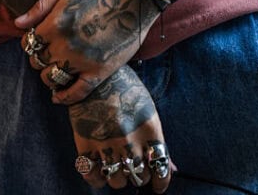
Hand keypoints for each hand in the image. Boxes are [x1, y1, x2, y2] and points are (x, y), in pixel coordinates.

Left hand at [15, 0, 158, 103]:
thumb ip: (39, 7)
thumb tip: (18, 24)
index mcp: (55, 24)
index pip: (28, 44)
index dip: (31, 43)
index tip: (39, 42)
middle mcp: (65, 45)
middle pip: (38, 63)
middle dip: (40, 58)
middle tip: (50, 53)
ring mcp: (82, 60)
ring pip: (51, 79)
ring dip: (50, 75)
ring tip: (56, 68)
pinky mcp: (99, 71)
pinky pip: (75, 93)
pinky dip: (64, 98)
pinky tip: (58, 96)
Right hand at [68, 65, 172, 191]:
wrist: (95, 73)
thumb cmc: (126, 89)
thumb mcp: (147, 110)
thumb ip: (158, 141)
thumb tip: (172, 168)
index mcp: (150, 129)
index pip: (161, 168)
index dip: (161, 182)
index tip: (158, 185)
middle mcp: (130, 140)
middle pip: (140, 177)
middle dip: (139, 174)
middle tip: (134, 163)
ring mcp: (107, 144)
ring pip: (118, 182)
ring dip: (119, 176)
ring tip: (117, 162)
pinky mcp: (85, 145)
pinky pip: (93, 177)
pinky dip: (97, 177)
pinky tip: (99, 166)